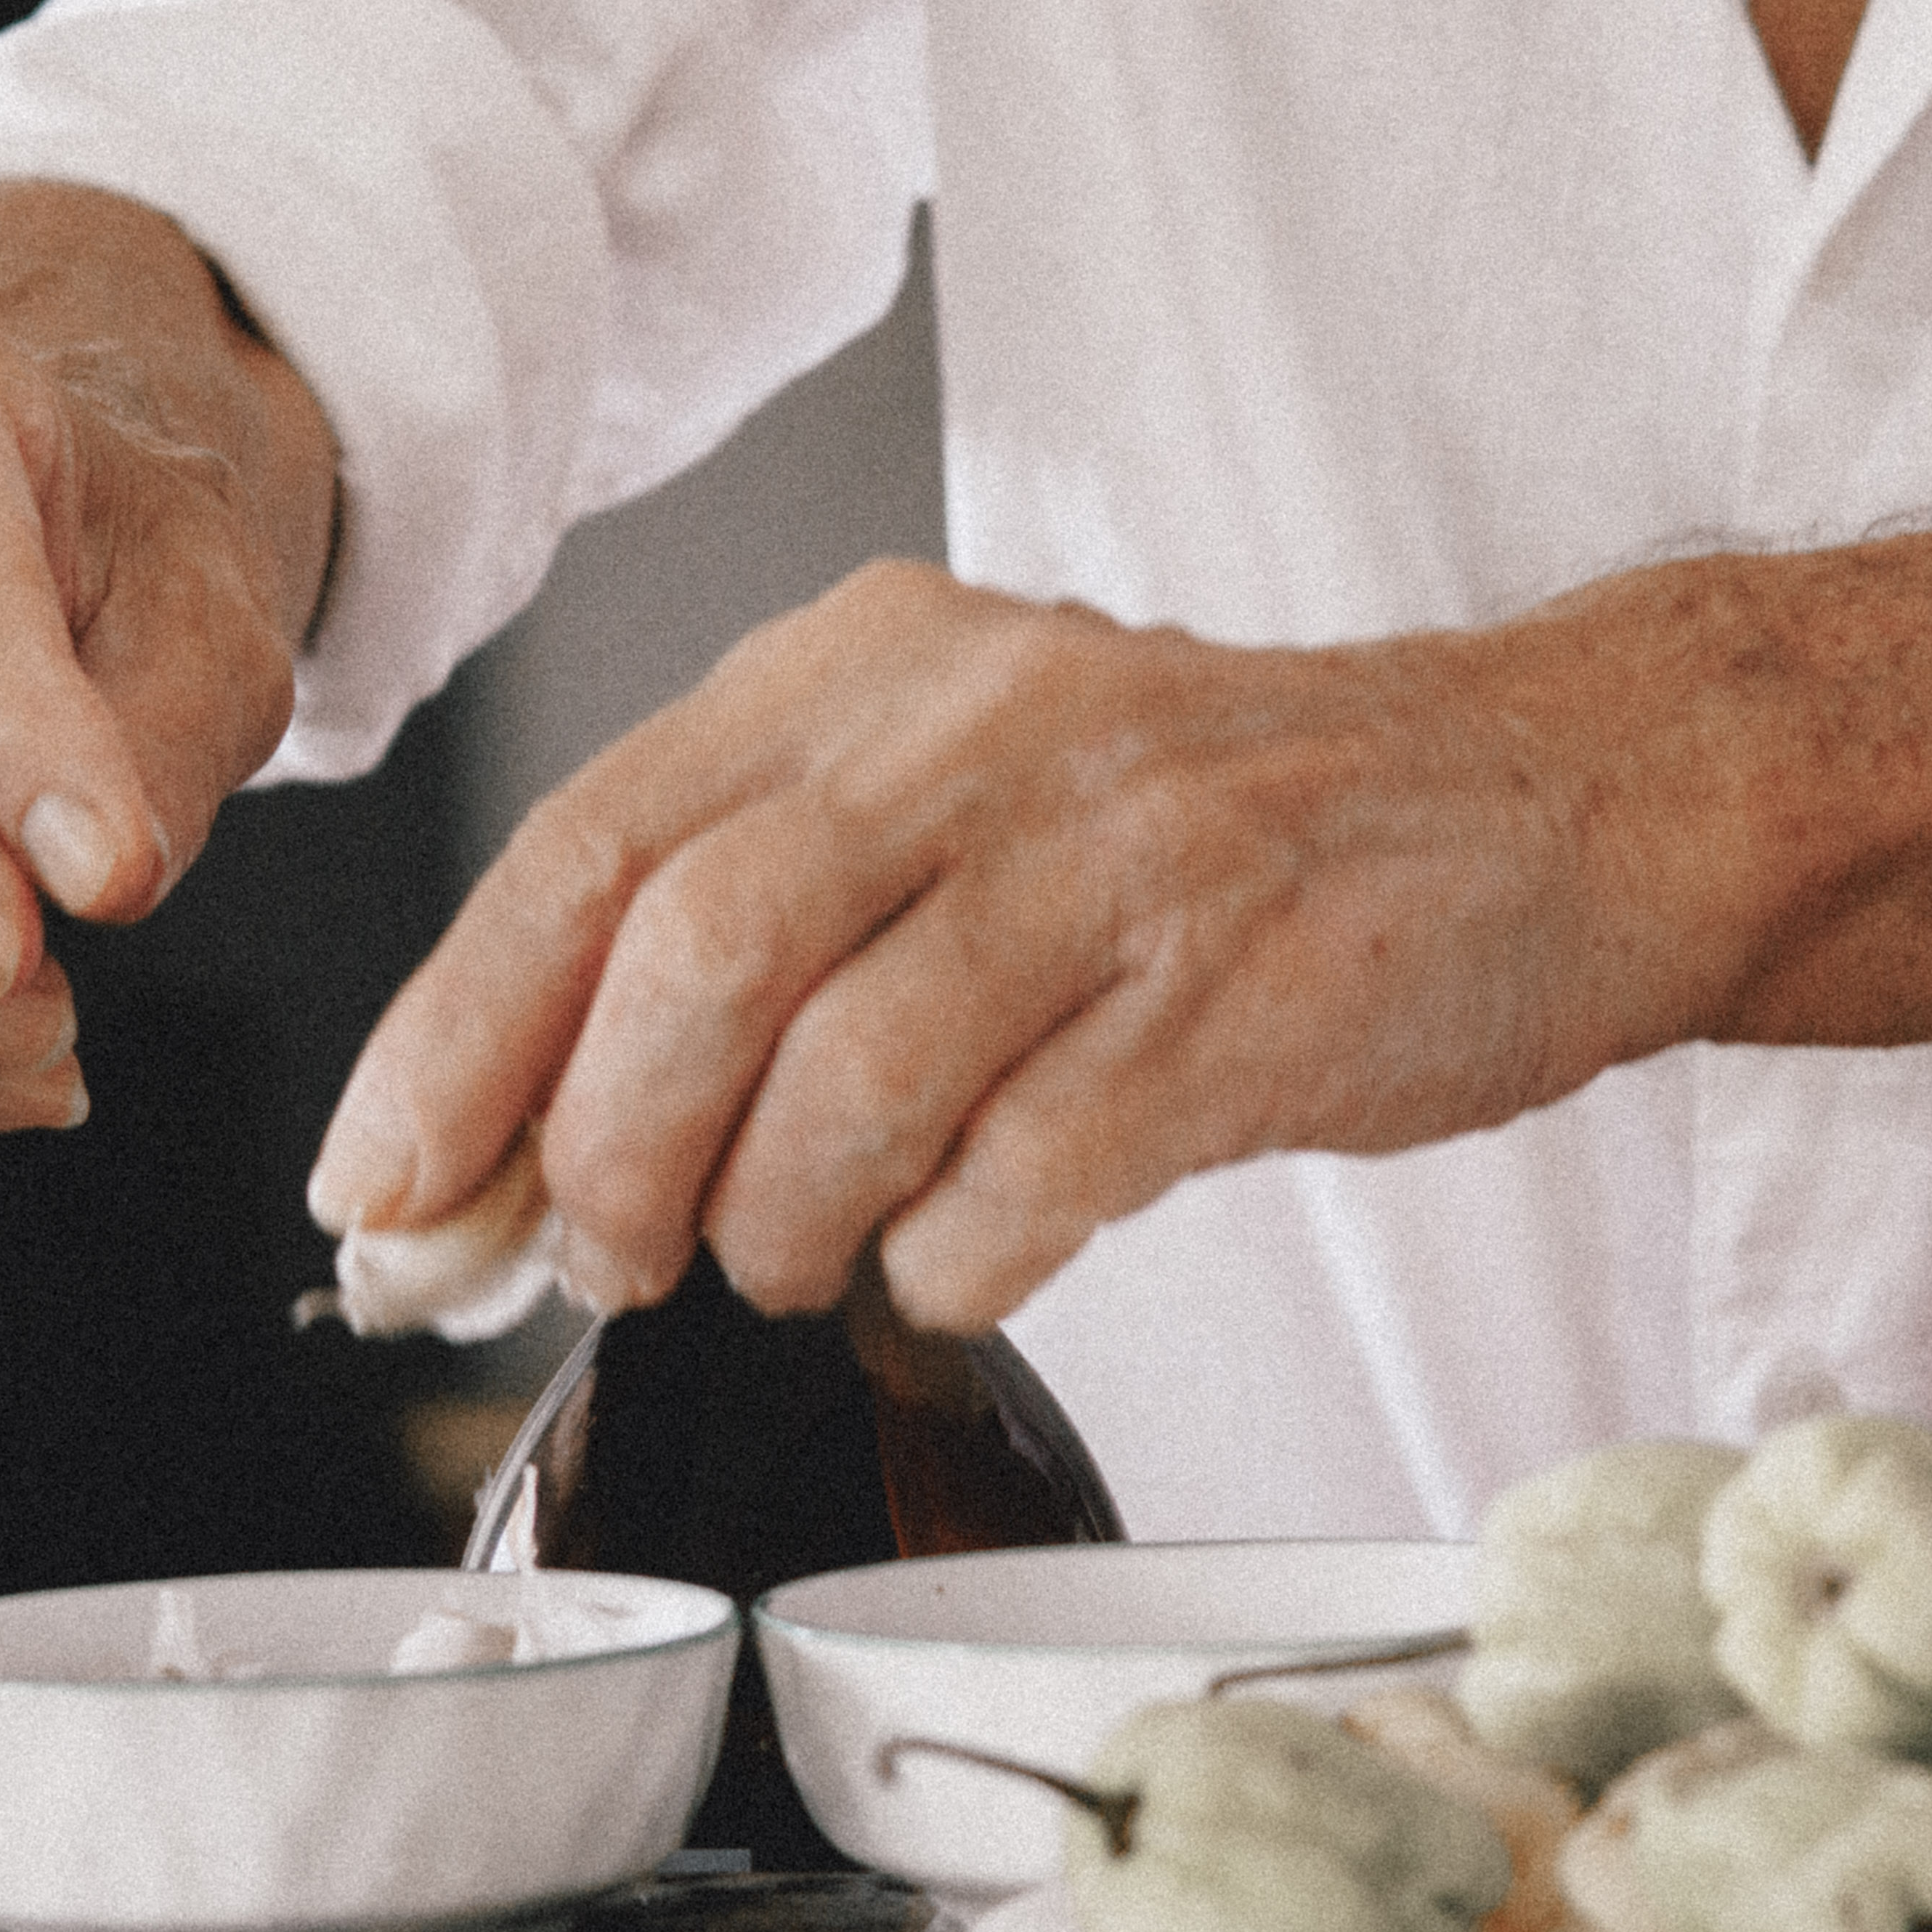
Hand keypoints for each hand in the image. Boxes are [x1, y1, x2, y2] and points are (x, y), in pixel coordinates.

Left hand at [307, 562, 1675, 1332]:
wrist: (1552, 798)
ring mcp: (1130, 854)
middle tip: (597, 1259)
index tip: (379, 1196)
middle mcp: (990, 726)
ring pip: (851, 1068)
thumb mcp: (960, 800)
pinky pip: (1032, 1168)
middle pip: (696, 953)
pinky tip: (944, 1263)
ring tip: (778, 1266)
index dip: (454, 1039)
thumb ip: (744, 939)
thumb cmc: (1220, 836)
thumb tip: (498, 1167)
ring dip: (769, 1222)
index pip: (591, 847)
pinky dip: (947, 1253)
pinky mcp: (1250, 994)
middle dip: (599, 1150)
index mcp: (876, 665)